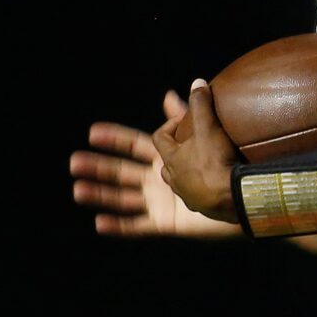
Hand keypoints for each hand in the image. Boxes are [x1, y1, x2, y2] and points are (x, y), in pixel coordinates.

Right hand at [69, 91, 239, 237]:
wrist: (244, 197)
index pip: (134, 144)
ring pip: (123, 197)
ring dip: (99, 193)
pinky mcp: (167, 223)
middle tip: (73, 161)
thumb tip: (178, 89)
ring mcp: (161, 202)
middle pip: (121, 171)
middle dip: (98, 165)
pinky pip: (138, 226)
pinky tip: (98, 223)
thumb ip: (188, 113)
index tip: (93, 131)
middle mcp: (159, 179)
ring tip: (77, 189)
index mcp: (167, 157)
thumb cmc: (227, 164)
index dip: (114, 138)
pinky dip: (119, 226)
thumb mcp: (204, 132)